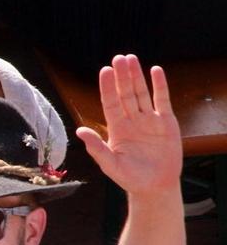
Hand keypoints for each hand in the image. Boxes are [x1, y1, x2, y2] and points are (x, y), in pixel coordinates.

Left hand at [75, 55, 181, 199]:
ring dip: (137, 76)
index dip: (107, 87)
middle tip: (118, 58)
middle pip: (125, 93)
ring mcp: (149, 120)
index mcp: (116, 128)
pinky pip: (162, 100)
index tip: (104, 70)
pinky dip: (160, 86)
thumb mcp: (109, 164)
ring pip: (142, 93)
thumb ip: (96, 147)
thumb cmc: (129, 177)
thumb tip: (79, 131)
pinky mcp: (166, 123)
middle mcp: (131, 120)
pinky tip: (155, 70)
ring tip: (132, 59)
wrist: (154, 187)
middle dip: (122, 76)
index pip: (110, 102)